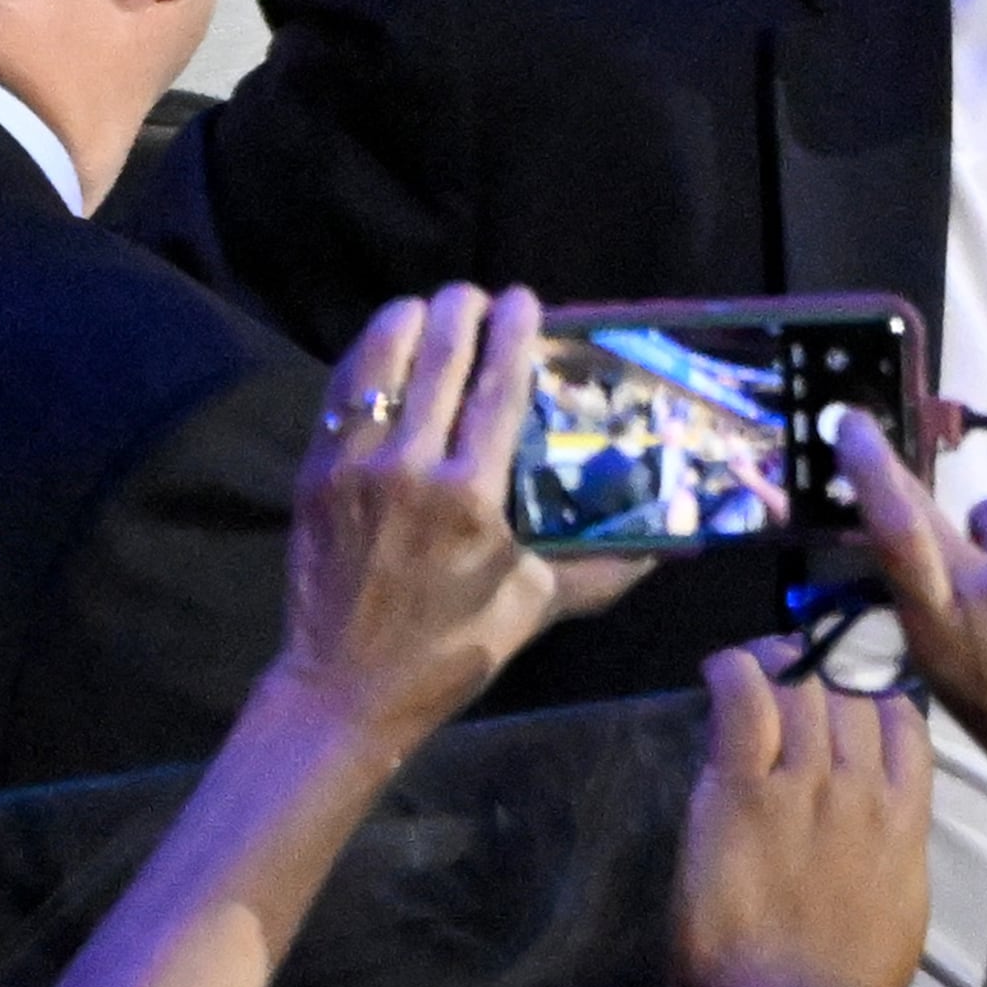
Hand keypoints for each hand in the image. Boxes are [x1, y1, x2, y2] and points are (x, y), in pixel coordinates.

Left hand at [272, 284, 574, 750]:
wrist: (345, 689)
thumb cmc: (451, 651)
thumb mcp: (534, 608)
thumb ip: (601, 571)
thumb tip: (670, 548)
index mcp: (473, 498)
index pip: (498, 388)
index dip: (514, 333)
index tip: (525, 300)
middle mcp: (413, 468)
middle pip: (439, 357)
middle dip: (461, 311)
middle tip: (478, 297)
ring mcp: (356, 468)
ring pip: (380, 363)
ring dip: (406, 321)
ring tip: (427, 308)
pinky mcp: (315, 475)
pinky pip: (340, 397)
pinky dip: (363, 362)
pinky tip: (381, 349)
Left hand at [679, 645, 933, 986]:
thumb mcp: (899, 915)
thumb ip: (893, 858)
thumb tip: (879, 837)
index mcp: (905, 819)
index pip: (902, 718)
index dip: (872, 692)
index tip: (846, 690)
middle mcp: (862, 786)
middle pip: (849, 691)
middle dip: (819, 669)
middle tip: (787, 669)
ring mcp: (804, 783)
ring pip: (800, 686)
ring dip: (775, 662)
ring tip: (753, 665)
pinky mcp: (744, 790)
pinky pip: (743, 701)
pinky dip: (732, 671)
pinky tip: (719, 668)